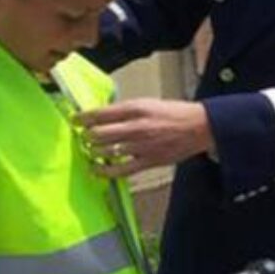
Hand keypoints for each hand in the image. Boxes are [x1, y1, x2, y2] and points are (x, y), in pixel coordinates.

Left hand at [76, 100, 212, 177]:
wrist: (199, 127)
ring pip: (105, 151)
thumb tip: (103, 116)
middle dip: (86, 136)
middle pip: (97, 134)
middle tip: (84, 136)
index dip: (82, 118)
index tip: (75, 120)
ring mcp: (140, 146)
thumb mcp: (148, 103)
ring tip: (90, 149)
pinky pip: (119, 169)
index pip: (99, 114)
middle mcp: (135, 127)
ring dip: (93, 151)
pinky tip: (95, 169)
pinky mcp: (147, 161)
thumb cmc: (174, 113)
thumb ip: (126, 110)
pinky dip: (103, 170)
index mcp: (135, 108)